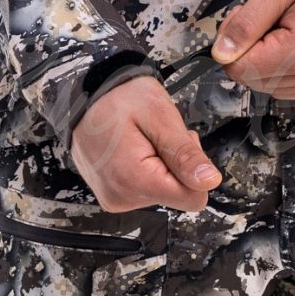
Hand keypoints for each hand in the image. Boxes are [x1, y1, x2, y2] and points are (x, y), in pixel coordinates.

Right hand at [71, 75, 222, 212]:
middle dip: (178, 164)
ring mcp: (115, 199)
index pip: (193, 199)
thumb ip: (184, 154)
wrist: (84, 95)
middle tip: (158, 136)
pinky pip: (148, 189)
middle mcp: (122, 198)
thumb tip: (210, 182)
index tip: (176, 143)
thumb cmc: (120, 99)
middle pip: (179, 194)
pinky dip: (150, 168)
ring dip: (164, 164)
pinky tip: (136, 148)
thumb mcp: (160, 117)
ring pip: (166, 191)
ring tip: (144, 139)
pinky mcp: (114, 196)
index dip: (193, 169)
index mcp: (134, 181)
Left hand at [210, 0, 294, 98]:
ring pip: (269, 86)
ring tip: (282, 25)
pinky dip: (281, 67)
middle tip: (264, 15)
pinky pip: (289, 87)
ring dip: (264, 60)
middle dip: (248, 50)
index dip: (232, 41)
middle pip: (253, 80)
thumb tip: (220, 54)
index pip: (241, 69)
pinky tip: (293, 40)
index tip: (245, 13)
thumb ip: (248, 21)